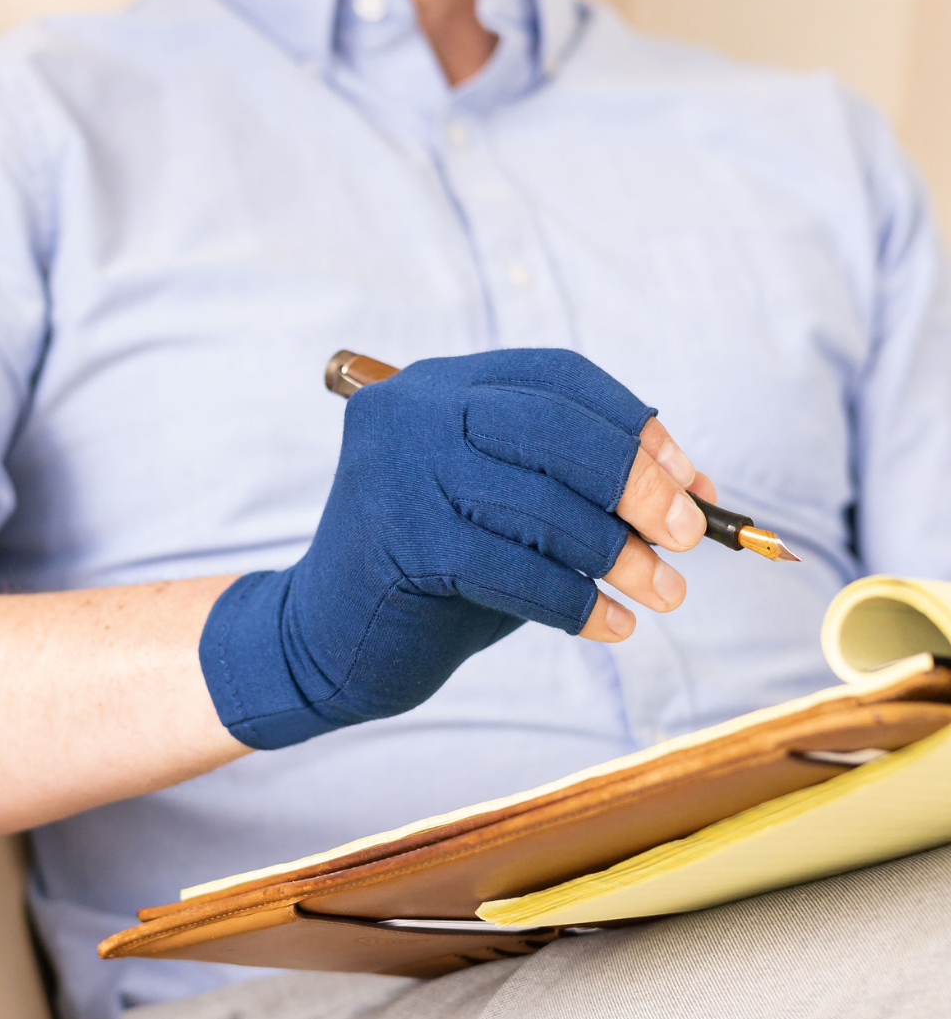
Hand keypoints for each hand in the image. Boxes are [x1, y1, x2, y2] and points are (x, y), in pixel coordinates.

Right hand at [199, 350, 713, 749]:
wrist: (328, 640)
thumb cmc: (432, 574)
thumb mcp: (506, 511)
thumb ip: (576, 488)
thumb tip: (689, 490)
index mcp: (440, 386)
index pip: (559, 377)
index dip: (635, 424)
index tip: (691, 480)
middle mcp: (412, 411)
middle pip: (555, 426)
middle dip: (637, 482)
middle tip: (688, 536)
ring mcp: (398, 472)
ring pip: (543, 503)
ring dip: (621, 554)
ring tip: (665, 592)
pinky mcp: (398, 541)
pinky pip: (518, 570)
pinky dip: (577, 603)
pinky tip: (612, 625)